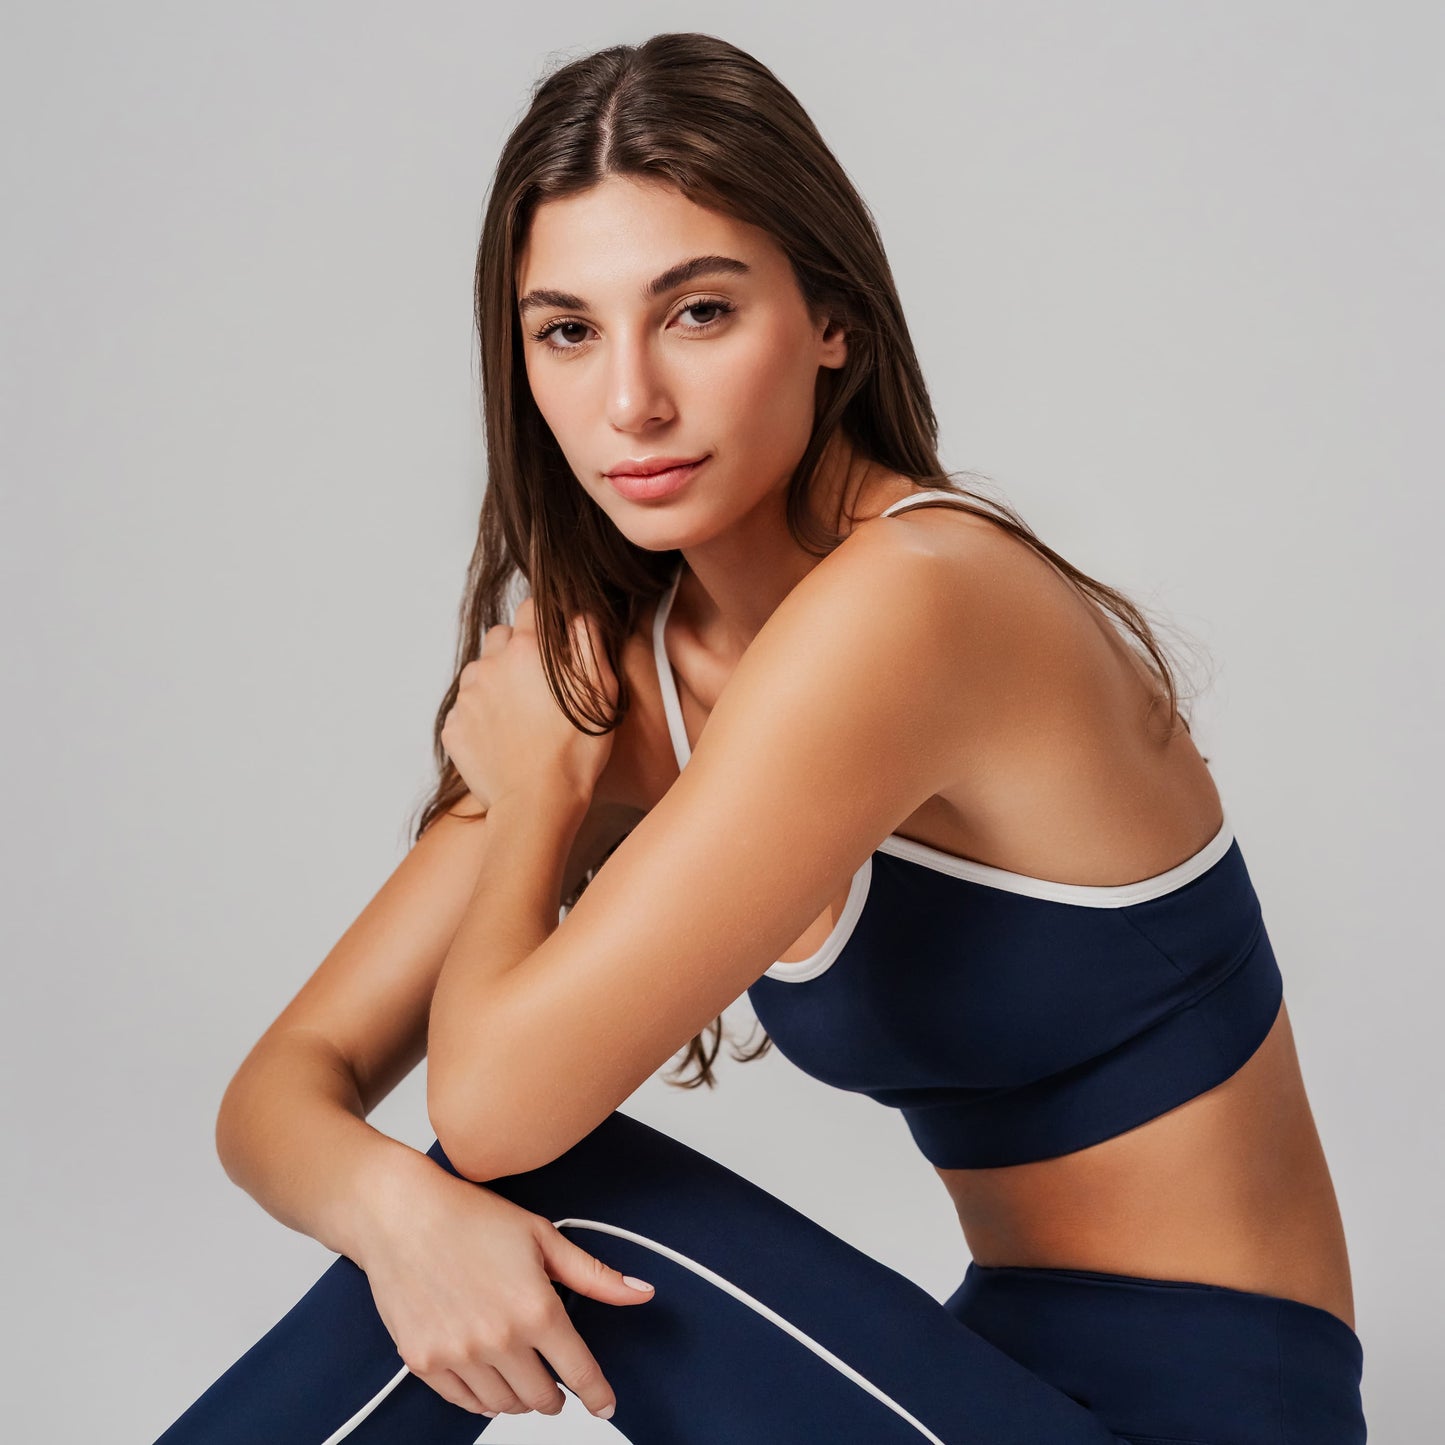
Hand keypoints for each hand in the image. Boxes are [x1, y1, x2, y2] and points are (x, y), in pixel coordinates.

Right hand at [354, 1152, 652, 1420]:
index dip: (598, 1394)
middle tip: (558, 1384)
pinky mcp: (424, 1362)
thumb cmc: (473, 1217)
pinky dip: (484, 1399)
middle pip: (542, 1398)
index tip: (605, 1405)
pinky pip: (465, 1403)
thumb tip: (642, 1293)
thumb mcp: (542, 1237)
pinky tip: (490, 1378)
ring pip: (503, 1406)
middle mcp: (499, 1340)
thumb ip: (594, 1275)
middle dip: (556, 1396)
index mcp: (535, 1309)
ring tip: (523, 1374)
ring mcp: (458, 1355)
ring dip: (520, 1398)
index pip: (579, 1371)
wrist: (401, 1215)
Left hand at [442, 598, 617, 812]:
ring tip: (521, 714)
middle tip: (539, 684)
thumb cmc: (576, 751)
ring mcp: (466, 698)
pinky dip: (481, 716)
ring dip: (497, 682)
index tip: (555, 642)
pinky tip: (504, 737)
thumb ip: (588, 641)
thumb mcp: (600, 690)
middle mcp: (489, 666)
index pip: (530, 608)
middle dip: (517, 651)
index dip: (545, 622)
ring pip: (479, 672)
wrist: (538, 804)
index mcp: (526, 649)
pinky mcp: (453, 728)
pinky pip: (465, 709)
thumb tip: (577, 614)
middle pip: (500, 637)